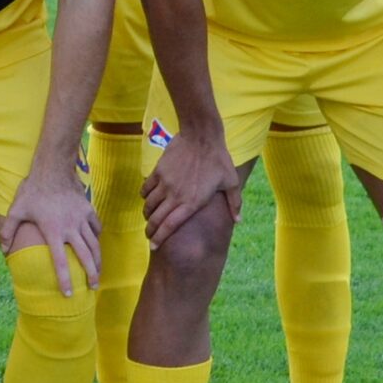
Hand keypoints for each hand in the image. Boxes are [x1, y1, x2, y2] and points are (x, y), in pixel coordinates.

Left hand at [0, 157, 100, 296]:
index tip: (68, 294)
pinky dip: (98, 238)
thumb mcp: (16, 209)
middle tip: (93, 288)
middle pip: (86, 256)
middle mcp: (71, 227)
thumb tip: (5, 250)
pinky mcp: (89, 210)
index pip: (60, 261)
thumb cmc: (32, 190)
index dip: (65, 279)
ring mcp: (82, 218)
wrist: (52, 168)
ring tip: (98, 273)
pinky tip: (96, 245)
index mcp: (53, 231)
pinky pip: (97, 228)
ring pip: (95, 244)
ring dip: (98, 260)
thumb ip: (9, 230)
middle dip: (91, 274)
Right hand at [141, 127, 242, 247]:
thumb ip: (234, 203)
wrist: (201, 136)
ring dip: (148, 214)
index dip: (159, 238)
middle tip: (149, 237)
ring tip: (149, 218)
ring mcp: (165, 183)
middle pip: (156, 219)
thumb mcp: (231, 182)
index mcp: (192, 202)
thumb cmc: (218, 159)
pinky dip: (145, 196)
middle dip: (150, 231)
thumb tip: (237, 221)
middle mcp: (175, 195)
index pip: (170, 225)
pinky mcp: (158, 172)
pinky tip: (147, 198)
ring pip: (149, 204)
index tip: (153, 246)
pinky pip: (146, 188)